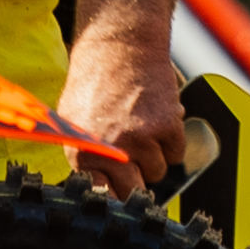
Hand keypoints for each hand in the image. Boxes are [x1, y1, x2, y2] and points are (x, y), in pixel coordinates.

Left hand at [54, 31, 184, 193]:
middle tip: (133, 166)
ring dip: (154, 156)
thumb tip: (100, 188)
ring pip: (158, 171)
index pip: (103, 197)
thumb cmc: (94, 82)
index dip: (114, 199)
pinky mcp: (167, 126)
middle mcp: (112, 150)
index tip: (120, 204)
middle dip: (136, 183)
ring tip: (141, 128)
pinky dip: (172, 140)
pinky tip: (157, 118)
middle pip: (134, 192)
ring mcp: (141, 139)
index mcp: (83, 152)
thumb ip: (86, 156)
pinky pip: (176, 152)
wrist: (119, 45)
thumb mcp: (73, 123)